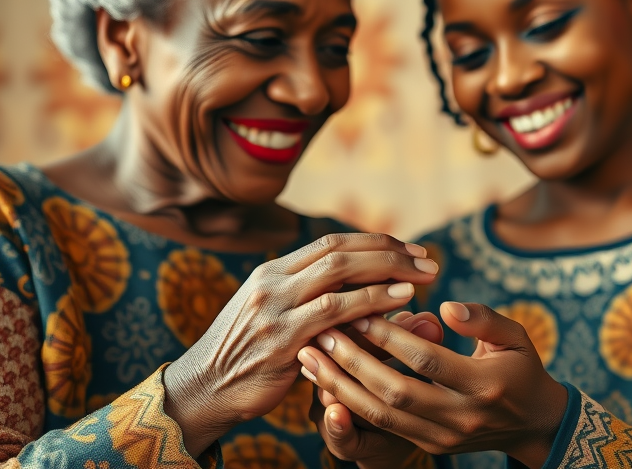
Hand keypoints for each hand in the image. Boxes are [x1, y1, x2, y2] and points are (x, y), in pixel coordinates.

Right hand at [162, 233, 439, 456]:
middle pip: (338, 250)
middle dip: (388, 250)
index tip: (410, 248)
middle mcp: (272, 282)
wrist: (203, 390)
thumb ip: (314, 301)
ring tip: (423, 275)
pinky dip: (371, 301)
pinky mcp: (281, 339)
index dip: (374, 242)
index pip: (330, 243)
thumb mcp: (275, 317)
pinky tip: (400, 299)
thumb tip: (369, 289)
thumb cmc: (249, 358)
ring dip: (387, 270)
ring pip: (338, 273)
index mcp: (272, 272)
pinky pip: (333, 312)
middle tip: (427, 258)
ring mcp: (273, 308)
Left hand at [298, 302, 567, 468]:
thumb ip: (484, 319)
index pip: (427, 361)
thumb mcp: (516, 336)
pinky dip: (351, 403)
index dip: (390, 337)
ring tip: (312, 357)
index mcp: (485, 385)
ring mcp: (443, 436)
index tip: (360, 311)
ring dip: (341, 386)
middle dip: (354, 363)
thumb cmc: (522, 367)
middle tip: (323, 332)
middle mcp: (461, 416)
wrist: (534, 424)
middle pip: (396, 392)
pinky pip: (383, 426)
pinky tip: (326, 381)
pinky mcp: (429, 445)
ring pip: (382, 415)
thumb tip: (445, 306)